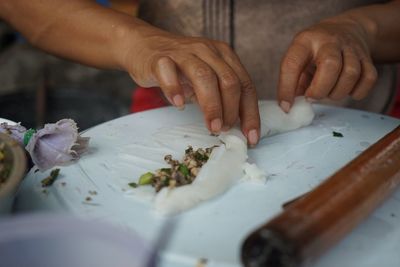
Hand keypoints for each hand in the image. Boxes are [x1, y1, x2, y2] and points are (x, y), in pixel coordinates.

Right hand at [119, 23, 259, 144]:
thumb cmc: (179, 67)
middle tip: (225, 130)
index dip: (250, 113)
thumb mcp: (205, 79)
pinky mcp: (160, 58)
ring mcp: (183, 53)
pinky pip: (168, 72)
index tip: (251, 137)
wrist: (144, 46)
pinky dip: (174, 89)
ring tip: (212, 127)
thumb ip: (220, 97)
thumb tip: (235, 126)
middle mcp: (207, 51)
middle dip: (231, 110)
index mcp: (224, 56)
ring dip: (212, 105)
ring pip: (203, 76)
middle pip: (228, 81)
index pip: (245, 85)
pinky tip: (178, 104)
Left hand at [278, 18, 377, 111]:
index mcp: (305, 41)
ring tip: (329, 92)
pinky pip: (368, 79)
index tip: (286, 106)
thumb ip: (293, 82)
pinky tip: (347, 90)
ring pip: (351, 74)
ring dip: (338, 92)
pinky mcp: (367, 57)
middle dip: (320, 89)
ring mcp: (350, 48)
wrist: (346, 28)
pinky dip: (357, 92)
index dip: (286, 88)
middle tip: (312, 97)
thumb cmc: (315, 51)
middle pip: (330, 65)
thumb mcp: (298, 59)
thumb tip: (289, 107)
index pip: (292, 64)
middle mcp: (328, 41)